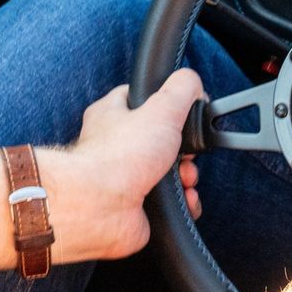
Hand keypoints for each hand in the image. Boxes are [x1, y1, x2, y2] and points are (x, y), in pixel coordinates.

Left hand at [46, 68, 205, 262]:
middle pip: (160, 140)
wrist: (99, 209)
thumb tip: (192, 82)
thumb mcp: (161, 108)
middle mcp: (114, 147)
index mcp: (111, 115)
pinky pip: (168, 202)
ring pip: (167, 173)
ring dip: (186, 177)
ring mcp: (123, 178)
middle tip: (187, 154)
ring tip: (186, 179)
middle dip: (183, 150)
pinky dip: (182, 202)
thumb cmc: (118, 157)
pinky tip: (184, 199)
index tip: (186, 110)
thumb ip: (180, 89)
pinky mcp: (135, 206)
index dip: (166, 103)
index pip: (139, 98)